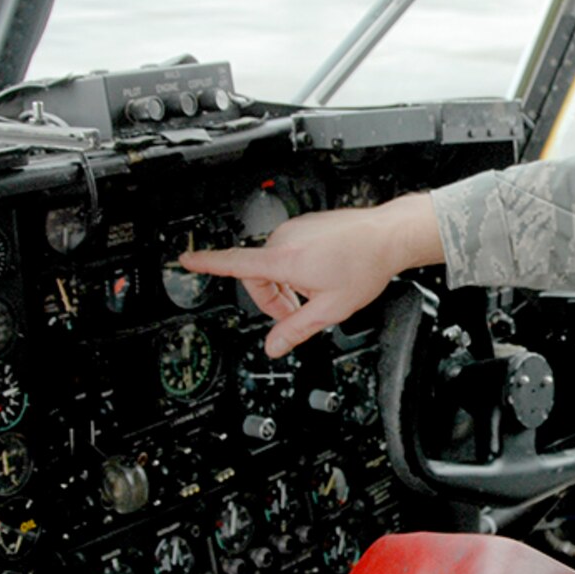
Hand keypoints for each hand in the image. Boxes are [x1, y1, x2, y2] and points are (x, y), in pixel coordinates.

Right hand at [179, 193, 443, 356]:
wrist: (387, 236)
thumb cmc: (364, 265)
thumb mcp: (330, 309)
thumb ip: (296, 330)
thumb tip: (274, 347)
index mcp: (285, 260)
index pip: (234, 263)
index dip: (206, 264)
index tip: (186, 261)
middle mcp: (284, 240)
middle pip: (257, 275)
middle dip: (271, 299)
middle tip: (296, 314)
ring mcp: (295, 230)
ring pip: (273, 265)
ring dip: (285, 284)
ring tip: (315, 293)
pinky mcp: (304, 225)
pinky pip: (287, 251)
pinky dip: (295, 269)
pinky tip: (321, 275)